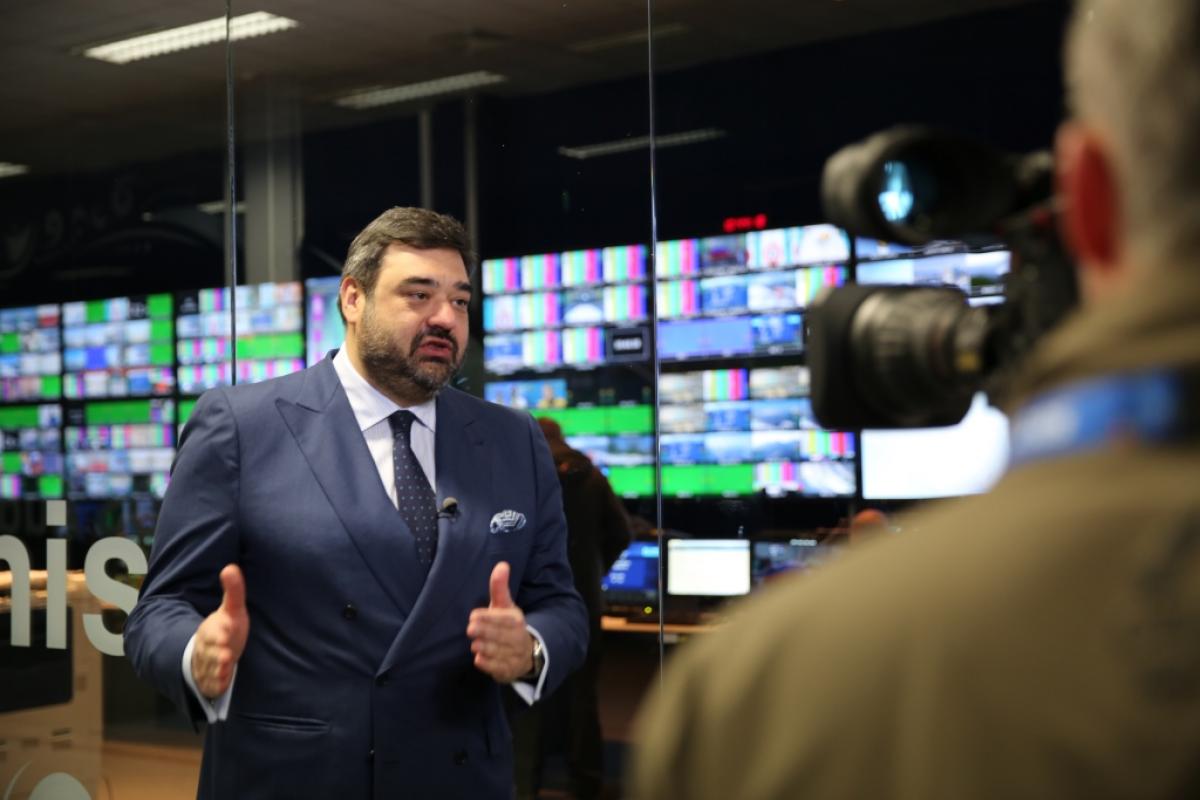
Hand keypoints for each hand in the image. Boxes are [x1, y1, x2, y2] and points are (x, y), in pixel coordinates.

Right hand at [191, 564, 249, 698]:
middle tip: (227, 653)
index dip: (219, 631)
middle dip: (218, 652)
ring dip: (218, 669)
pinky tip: (223, 684)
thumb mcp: (232, 610)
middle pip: (211, 651)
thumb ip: (234, 591)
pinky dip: (217, 684)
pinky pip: (213, 684)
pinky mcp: (212, 681)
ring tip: (227, 667)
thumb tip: (230, 567)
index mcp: (211, 630)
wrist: (212, 653)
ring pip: (211, 668)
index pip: (213, 631)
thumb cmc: (226, 629)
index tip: (226, 630)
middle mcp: (207, 648)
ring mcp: (208, 665)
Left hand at [467, 562, 534, 682]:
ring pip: (498, 652)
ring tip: (475, 645)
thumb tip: (502, 564)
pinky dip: (488, 664)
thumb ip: (500, 587)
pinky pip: (497, 668)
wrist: (526, 652)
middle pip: (500, 635)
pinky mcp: (508, 670)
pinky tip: (480, 659)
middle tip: (471, 629)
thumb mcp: (505, 605)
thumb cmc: (508, 625)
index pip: (503, 619)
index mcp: (516, 620)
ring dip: (486, 648)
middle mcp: (518, 638)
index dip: (488, 618)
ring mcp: (514, 656)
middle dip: (485, 632)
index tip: (473, 616)